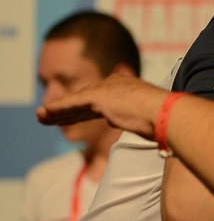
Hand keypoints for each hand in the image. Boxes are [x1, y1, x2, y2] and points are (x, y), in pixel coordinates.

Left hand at [36, 73, 164, 138]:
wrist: (167, 113)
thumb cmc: (167, 120)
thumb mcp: (154, 121)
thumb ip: (146, 123)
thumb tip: (153, 135)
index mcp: (128, 90)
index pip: (102, 101)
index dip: (85, 110)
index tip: (72, 116)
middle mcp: (115, 86)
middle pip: (85, 102)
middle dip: (67, 111)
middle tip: (49, 116)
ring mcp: (107, 90)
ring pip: (75, 102)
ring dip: (56, 111)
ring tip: (39, 117)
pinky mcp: (98, 96)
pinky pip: (72, 103)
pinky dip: (57, 108)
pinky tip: (44, 113)